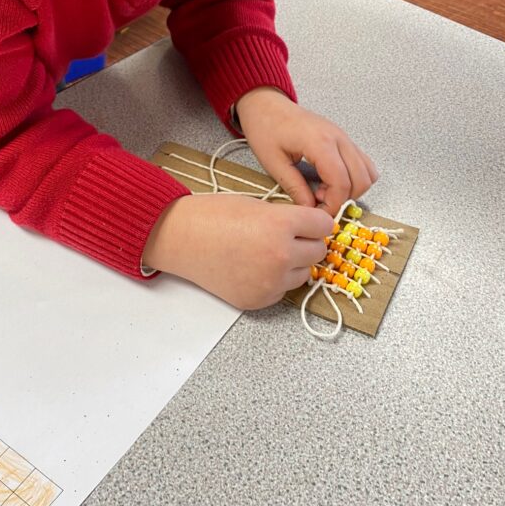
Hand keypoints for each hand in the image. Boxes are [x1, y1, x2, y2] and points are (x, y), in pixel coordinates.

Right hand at [142, 193, 333, 309]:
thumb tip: (313, 230)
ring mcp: (270, 282)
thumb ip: (288, 218)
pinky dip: (274, 280)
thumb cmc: (212, 216)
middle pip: (318, 251)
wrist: (180, 238)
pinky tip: (254, 266)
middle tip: (288, 236)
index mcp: (280, 225)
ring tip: (266, 252)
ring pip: (303, 274)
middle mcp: (280, 256)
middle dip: (307, 242)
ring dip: (293, 264)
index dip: (315, 222)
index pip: (324, 226)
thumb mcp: (258, 205)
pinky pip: (282, 290)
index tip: (309, 222)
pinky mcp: (258, 299)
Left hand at [236, 87, 378, 215]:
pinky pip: (362, 162)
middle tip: (319, 200)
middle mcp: (338, 138)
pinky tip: (329, 179)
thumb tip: (310, 209)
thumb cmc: (266, 128)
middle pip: (361, 179)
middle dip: (343, 198)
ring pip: (368, 172)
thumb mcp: (273, 162)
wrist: (267, 104)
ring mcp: (343, 137)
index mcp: (320, 142)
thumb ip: (295, 187)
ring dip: (351, 188)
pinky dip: (353, 177)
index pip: (341, 182)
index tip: (318, 213)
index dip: (333, 204)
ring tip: (324, 189)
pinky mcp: (343, 139)